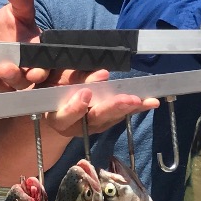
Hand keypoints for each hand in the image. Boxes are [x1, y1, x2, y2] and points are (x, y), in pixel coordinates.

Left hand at [0, 0, 52, 92]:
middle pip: (21, 84)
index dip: (39, 73)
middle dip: (13, 78)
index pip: (42, 71)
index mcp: (35, 59)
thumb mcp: (17, 11)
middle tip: (5, 69)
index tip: (33, 72)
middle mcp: (21, 76)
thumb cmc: (10, 27)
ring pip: (0, 90)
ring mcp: (2, 85)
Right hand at [42, 69, 159, 137]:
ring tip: (146, 100)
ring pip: (112, 118)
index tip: (86, 93)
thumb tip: (99, 74)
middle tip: (129, 99)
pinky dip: (136, 108)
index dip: (75, 107)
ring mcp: (94, 125)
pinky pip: (121, 115)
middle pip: (95, 119)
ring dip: (130, 108)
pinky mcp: (106, 122)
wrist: (53, 105)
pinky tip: (151, 101)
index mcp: (57, 117)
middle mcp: (77, 126)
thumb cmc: (49, 88)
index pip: (65, 116)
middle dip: (113, 107)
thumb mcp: (50, 79)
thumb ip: (65, 76)